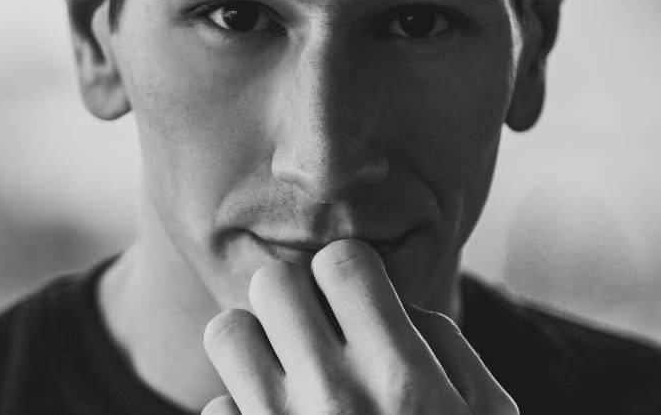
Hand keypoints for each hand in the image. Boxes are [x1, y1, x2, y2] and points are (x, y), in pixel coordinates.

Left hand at [201, 239, 517, 413]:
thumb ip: (446, 347)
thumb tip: (393, 304)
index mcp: (401, 378)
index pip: (342, 260)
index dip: (348, 274)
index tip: (355, 300)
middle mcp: (333, 399)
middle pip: (273, 281)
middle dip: (294, 296)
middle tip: (315, 329)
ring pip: (225, 331)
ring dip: (253, 343)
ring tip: (285, 369)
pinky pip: (215, 408)